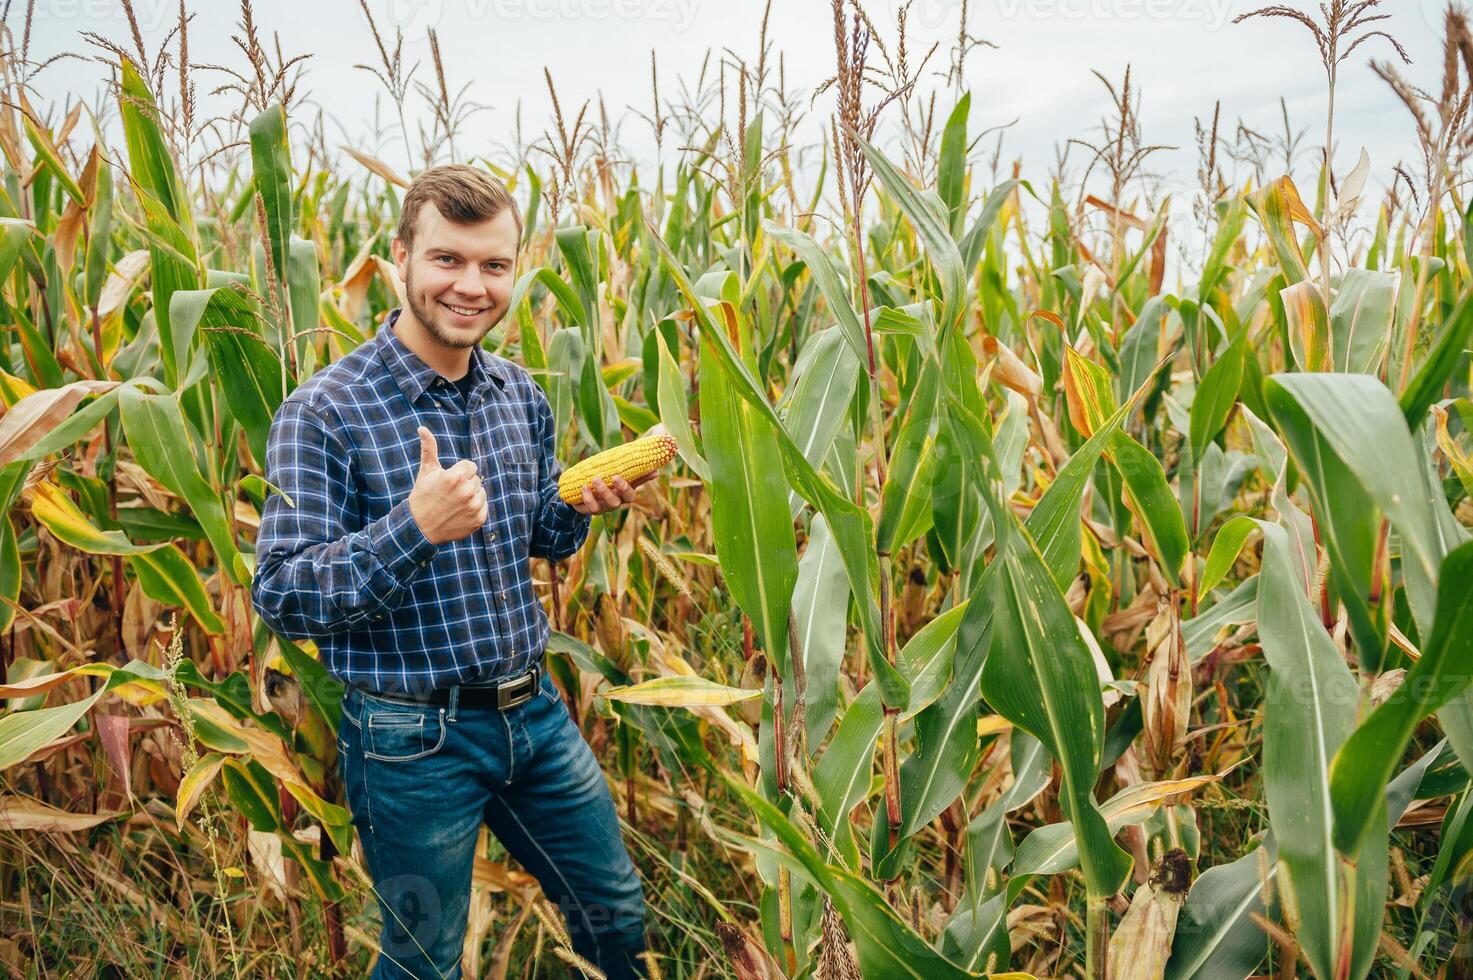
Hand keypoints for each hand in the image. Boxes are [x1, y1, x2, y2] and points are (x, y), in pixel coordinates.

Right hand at [408, 427, 487, 544]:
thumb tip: (422, 428)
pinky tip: (460, 512)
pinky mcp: (478, 520)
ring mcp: (473, 506)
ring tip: (455, 503)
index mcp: (455, 476)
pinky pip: (484, 506)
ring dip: (471, 496)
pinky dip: (475, 509)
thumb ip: (429, 448)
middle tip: (450, 494)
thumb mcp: (426, 471)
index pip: (470, 466)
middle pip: (476, 479)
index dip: (460, 472)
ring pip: (481, 492)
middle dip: (465, 484)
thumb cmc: (423, 496)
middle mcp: (467, 491)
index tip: (449, 482)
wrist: (420, 527)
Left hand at [567, 472, 655, 515]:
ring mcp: (605, 507)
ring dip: (603, 491)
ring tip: (595, 479)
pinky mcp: (592, 509)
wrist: (581, 490)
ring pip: (609, 503)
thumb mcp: (616, 473)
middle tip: (615, 476)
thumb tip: (655, 470)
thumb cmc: (603, 479)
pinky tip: (584, 487)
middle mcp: (617, 501)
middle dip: (621, 488)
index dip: (638, 483)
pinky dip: (588, 497)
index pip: (634, 491)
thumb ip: (631, 470)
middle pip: (624, 499)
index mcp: (624, 492)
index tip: (637, 474)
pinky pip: (592, 507)